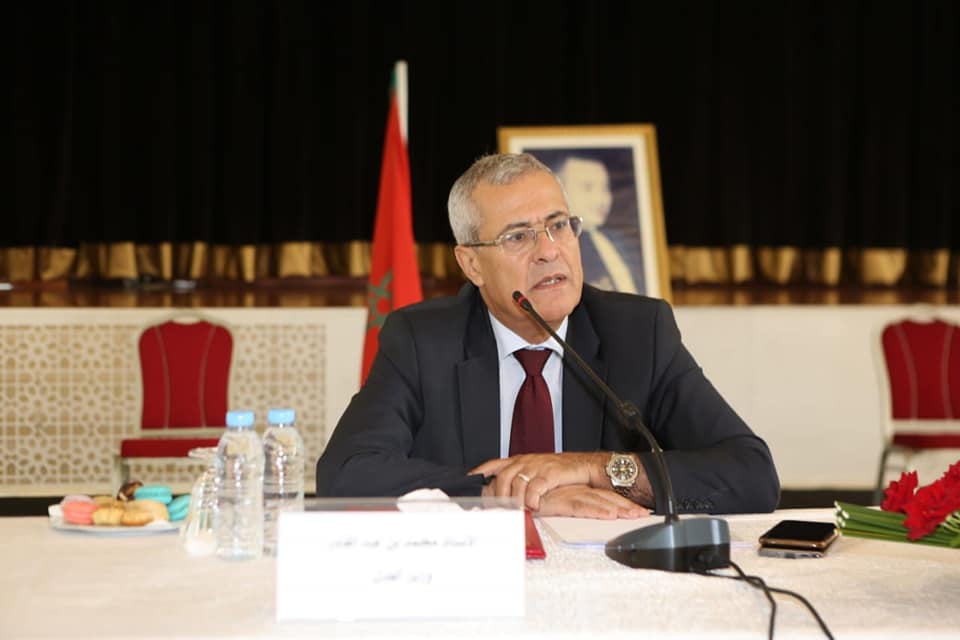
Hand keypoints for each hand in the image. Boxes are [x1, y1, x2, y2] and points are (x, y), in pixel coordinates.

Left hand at [471, 452, 608, 509]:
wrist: (582, 466)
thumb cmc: (558, 471)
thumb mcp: (534, 470)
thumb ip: (519, 479)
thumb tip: (503, 494)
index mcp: (519, 460)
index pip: (494, 463)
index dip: (480, 471)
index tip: (469, 480)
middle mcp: (525, 461)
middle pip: (503, 477)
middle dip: (499, 496)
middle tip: (500, 510)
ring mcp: (537, 466)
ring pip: (517, 484)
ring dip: (516, 500)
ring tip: (517, 511)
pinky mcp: (550, 473)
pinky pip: (535, 487)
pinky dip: (532, 499)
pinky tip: (534, 506)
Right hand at [537, 485, 649, 518]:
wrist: (512, 492)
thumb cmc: (528, 498)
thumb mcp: (552, 504)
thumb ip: (566, 508)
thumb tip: (579, 517)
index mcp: (575, 490)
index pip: (603, 496)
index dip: (621, 503)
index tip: (637, 511)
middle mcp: (574, 490)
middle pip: (605, 498)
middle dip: (626, 506)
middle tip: (643, 515)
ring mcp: (568, 494)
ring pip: (598, 501)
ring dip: (617, 508)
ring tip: (633, 516)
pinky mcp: (558, 502)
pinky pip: (581, 507)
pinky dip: (596, 511)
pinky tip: (609, 516)